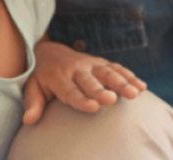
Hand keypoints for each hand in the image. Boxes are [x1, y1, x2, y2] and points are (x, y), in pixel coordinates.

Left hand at [22, 40, 146, 124]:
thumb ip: (33, 103)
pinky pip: (117, 68)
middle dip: (101, 89)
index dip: (81, 99)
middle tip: (111, 98)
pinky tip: (142, 87)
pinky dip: (130, 76)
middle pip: (91, 80)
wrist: (49, 51)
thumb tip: (29, 120)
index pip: (70, 90)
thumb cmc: (41, 76)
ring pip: (108, 72)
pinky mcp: (101, 63)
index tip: (93, 107)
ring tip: (136, 93)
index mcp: (58, 77)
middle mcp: (77, 68)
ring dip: (122, 82)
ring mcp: (91, 64)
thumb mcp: (32, 87)